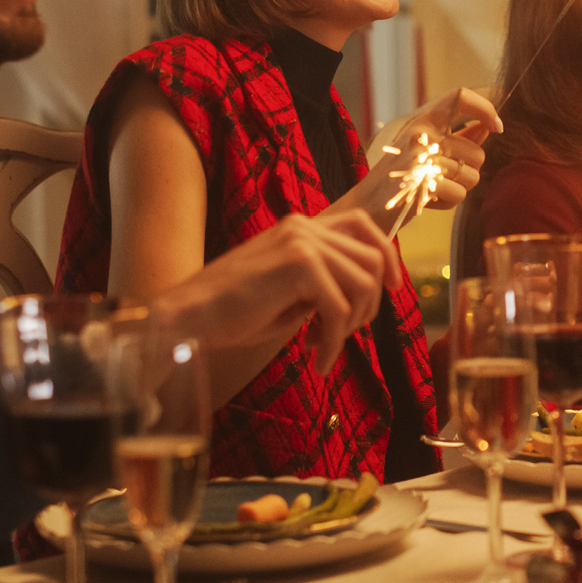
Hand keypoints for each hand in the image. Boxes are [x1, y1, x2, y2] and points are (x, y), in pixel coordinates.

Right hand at [161, 209, 396, 371]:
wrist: (188, 316)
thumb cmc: (234, 311)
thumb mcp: (290, 290)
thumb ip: (324, 282)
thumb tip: (365, 295)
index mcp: (302, 227)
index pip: (362, 224)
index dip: (387, 255)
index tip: (393, 288)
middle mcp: (304, 226)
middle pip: (371, 260)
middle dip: (368, 304)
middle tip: (341, 333)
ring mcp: (302, 242)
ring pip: (361, 285)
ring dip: (350, 325)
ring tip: (322, 346)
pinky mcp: (298, 264)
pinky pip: (338, 308)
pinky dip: (333, 341)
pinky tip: (316, 358)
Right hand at [350, 88, 501, 223]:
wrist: (369, 200)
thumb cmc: (403, 170)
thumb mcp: (428, 145)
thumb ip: (460, 135)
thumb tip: (488, 126)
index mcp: (424, 117)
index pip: (461, 96)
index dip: (485, 108)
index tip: (496, 127)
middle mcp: (422, 132)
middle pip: (477, 152)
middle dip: (470, 169)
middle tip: (446, 174)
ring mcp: (421, 157)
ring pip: (472, 175)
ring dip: (460, 186)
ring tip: (435, 184)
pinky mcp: (422, 183)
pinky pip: (460, 194)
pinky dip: (449, 201)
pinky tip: (430, 197)